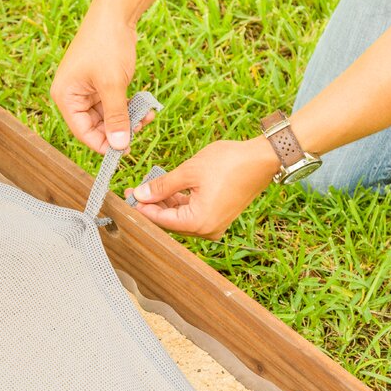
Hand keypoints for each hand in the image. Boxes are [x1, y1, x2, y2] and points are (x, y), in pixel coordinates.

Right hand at [51, 8, 154, 153]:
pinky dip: (129, 108)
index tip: (125, 150)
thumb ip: (116, 117)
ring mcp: (88, 90)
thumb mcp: (112, 85)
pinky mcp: (102, 84)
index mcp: (66, 97)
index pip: (83, 132)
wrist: (116, 13)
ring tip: (146, 117)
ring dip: (128, 119)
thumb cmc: (107, 45)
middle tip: (140, 131)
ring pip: (108, 117)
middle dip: (119, 130)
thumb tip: (120, 146)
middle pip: (96, 126)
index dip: (103, 143)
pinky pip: (115, 105)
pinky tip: (145, 108)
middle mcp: (73, 96)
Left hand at [125, 137, 279, 238]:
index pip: (161, 220)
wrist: (263, 159)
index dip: (142, 208)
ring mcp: (214, 225)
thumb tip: (140, 194)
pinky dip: (180, 203)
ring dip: (165, 204)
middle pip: (170, 222)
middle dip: (152, 206)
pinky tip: (168, 190)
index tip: (127, 197)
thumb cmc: (229, 163)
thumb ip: (162, 186)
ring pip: (181, 218)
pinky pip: (193, 214)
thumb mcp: (189, 172)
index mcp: (198, 223)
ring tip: (149, 187)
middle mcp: (207, 230)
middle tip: (134, 191)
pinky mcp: (219, 216)